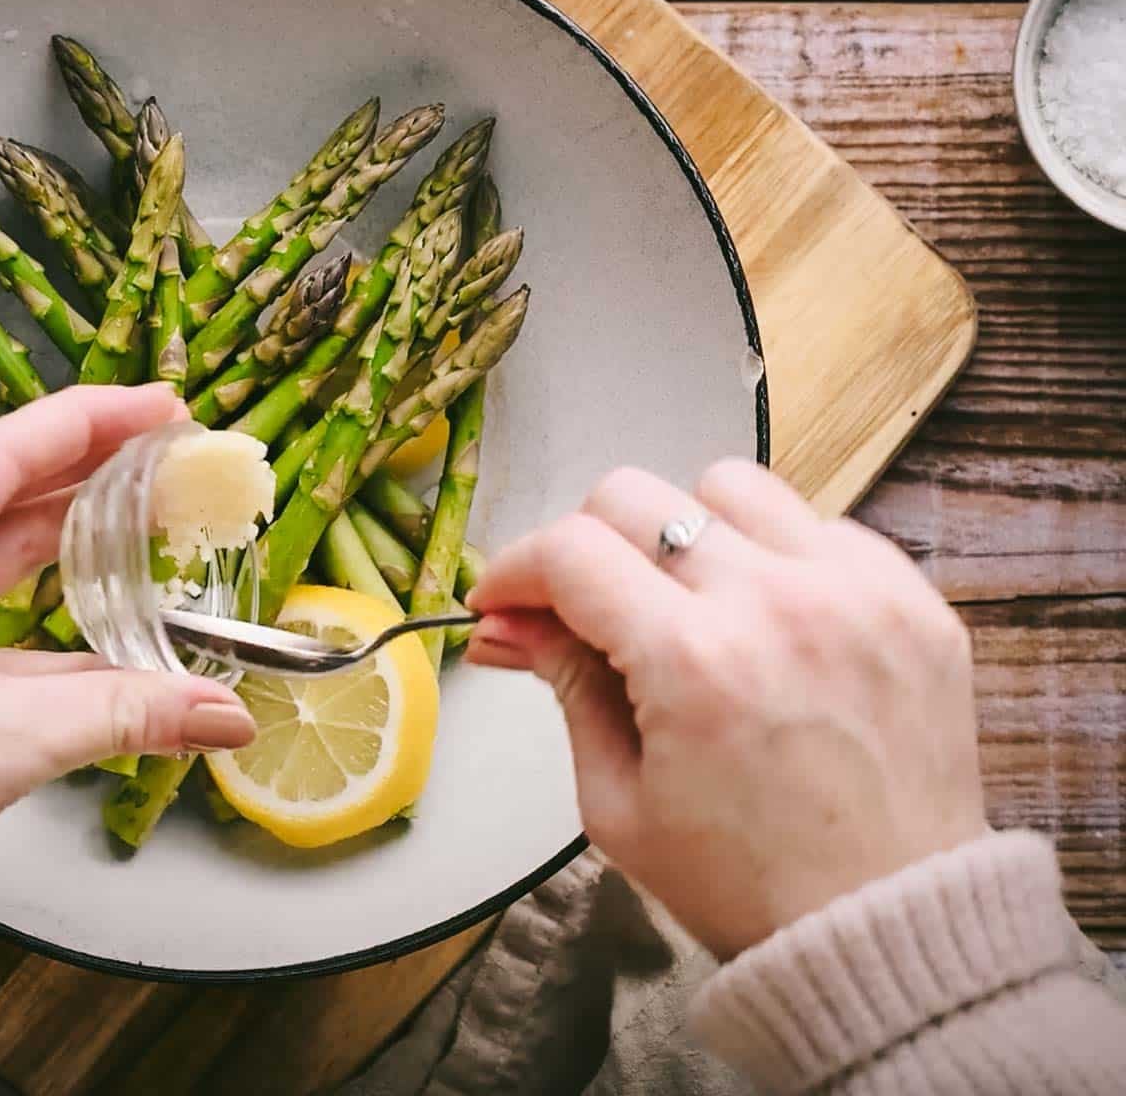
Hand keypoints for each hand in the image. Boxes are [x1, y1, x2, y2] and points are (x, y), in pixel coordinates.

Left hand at [0, 386, 255, 941]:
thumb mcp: (5, 743)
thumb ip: (128, 712)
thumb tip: (226, 715)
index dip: (89, 425)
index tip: (161, 405)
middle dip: (77, 476)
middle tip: (162, 452)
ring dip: (50, 537)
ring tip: (135, 509)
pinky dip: (17, 608)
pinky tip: (89, 609)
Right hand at [467, 460, 985, 957]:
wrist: (886, 931)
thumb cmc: (747, 885)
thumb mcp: (616, 800)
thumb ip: (564, 685)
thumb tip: (505, 622)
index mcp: (695, 663)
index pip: (570, 551)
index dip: (514, 570)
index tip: (504, 602)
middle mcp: (779, 603)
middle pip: (638, 495)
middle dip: (585, 543)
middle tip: (582, 606)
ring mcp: (857, 592)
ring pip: (730, 486)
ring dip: (685, 532)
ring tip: (683, 602)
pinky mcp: (912, 600)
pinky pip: (819, 525)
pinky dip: (773, 556)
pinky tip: (763, 620)